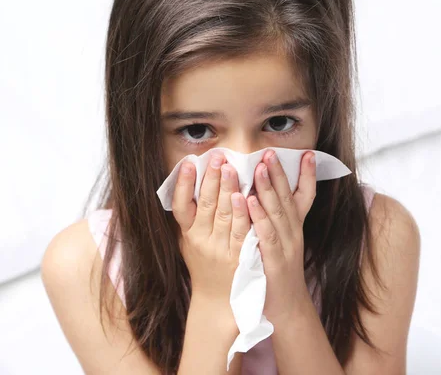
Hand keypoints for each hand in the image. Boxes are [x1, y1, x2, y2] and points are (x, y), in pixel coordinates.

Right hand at [172, 153, 250, 310]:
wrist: (218, 301)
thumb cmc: (204, 266)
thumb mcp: (189, 242)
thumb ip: (189, 218)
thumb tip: (187, 184)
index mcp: (187, 235)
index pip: (180, 206)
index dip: (182, 184)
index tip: (188, 163)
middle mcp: (201, 241)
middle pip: (205, 205)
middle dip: (211, 178)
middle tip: (217, 156)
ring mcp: (220, 249)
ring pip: (222, 214)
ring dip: (227, 189)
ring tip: (230, 168)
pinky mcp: (238, 256)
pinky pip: (240, 231)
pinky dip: (241, 213)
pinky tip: (244, 196)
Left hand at [247, 150, 316, 324]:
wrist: (288, 308)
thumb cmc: (278, 273)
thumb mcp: (284, 242)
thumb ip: (277, 220)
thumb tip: (266, 195)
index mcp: (295, 228)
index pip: (306, 196)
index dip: (308, 175)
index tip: (308, 153)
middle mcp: (294, 233)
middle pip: (288, 198)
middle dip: (280, 173)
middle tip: (270, 151)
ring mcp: (285, 247)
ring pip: (277, 213)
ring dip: (268, 189)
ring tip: (259, 167)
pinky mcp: (273, 261)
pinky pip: (265, 235)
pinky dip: (258, 217)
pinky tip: (248, 201)